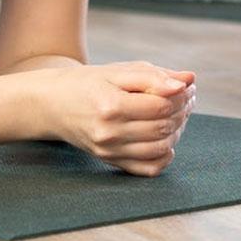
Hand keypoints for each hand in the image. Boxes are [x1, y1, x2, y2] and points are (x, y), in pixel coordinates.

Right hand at [44, 62, 195, 176]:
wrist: (52, 104)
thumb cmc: (88, 83)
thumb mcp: (117, 71)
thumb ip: (153, 76)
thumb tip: (187, 81)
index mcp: (111, 105)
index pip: (162, 105)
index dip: (181, 95)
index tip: (186, 87)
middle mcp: (109, 132)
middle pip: (163, 126)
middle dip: (182, 111)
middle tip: (185, 98)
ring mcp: (109, 150)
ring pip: (161, 148)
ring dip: (177, 131)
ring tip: (176, 114)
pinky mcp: (110, 160)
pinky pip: (148, 168)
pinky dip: (165, 156)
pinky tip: (164, 139)